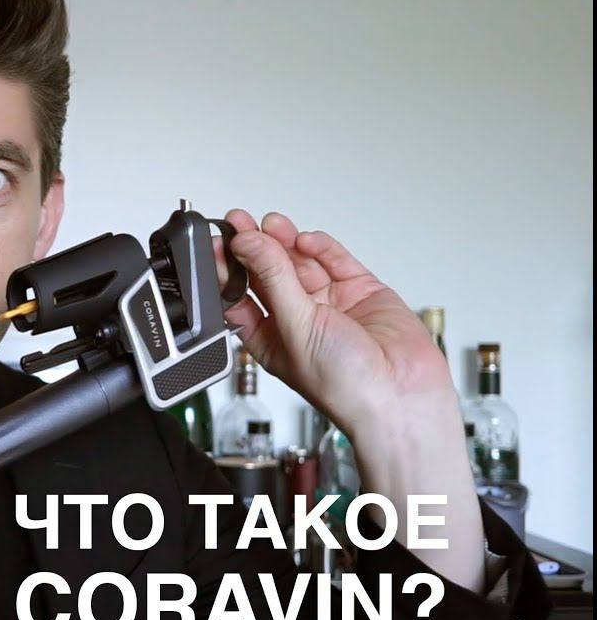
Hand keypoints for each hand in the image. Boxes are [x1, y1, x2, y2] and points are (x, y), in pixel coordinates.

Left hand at [215, 209, 483, 590]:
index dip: (227, 269)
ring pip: (300, 262)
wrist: (403, 398)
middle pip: (267, 273)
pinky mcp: (360, 291)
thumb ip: (274, 280)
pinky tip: (304, 239)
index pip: (240, 296)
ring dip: (283, 240)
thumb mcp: (296, 329)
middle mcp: (298, 320)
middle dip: (253, 246)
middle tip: (238, 222)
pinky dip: (320, 247)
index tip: (217, 242)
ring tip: (269, 224)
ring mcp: (330, 303)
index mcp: (270, 338)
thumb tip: (249, 245)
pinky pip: (335, 261)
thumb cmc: (346, 389)